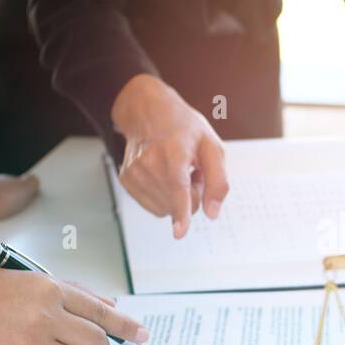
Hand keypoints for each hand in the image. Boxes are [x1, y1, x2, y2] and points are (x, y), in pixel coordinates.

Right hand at [111, 74, 228, 238]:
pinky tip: (164, 176)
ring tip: (176, 171)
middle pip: (178, 204)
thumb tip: (212, 213)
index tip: (179, 232)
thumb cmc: (183, 128)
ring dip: (176, 198)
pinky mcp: (126, 180)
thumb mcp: (212, 146)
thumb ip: (218, 181)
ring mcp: (134, 172)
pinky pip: (154, 207)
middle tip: (192, 172)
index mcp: (174, 150)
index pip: (178, 186)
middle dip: (192, 196)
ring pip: (165, 209)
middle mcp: (149, 162)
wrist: (147, 111)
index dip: (181, 211)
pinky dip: (163, 197)